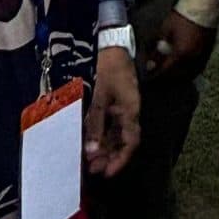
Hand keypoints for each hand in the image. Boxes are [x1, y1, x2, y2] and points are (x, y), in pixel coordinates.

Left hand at [84, 45, 141, 177]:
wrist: (113, 46)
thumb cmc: (108, 69)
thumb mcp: (100, 96)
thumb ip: (96, 124)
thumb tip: (91, 151)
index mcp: (130, 111)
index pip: (131, 143)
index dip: (120, 160)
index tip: (107, 173)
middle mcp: (130, 112)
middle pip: (123, 142)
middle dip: (109, 157)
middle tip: (92, 169)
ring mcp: (123, 107)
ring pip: (116, 134)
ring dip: (104, 148)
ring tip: (88, 160)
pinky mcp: (116, 103)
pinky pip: (110, 124)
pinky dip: (101, 135)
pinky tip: (90, 142)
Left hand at [142, 9, 216, 82]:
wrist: (203, 4)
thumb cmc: (182, 15)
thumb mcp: (165, 30)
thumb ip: (157, 50)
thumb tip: (150, 64)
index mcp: (181, 54)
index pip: (166, 71)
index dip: (156, 75)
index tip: (150, 74)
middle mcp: (193, 58)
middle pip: (178, 75)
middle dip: (167, 76)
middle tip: (159, 71)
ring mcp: (202, 55)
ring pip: (189, 72)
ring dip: (179, 74)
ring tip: (170, 69)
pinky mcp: (208, 51)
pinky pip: (198, 65)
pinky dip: (189, 68)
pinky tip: (183, 64)